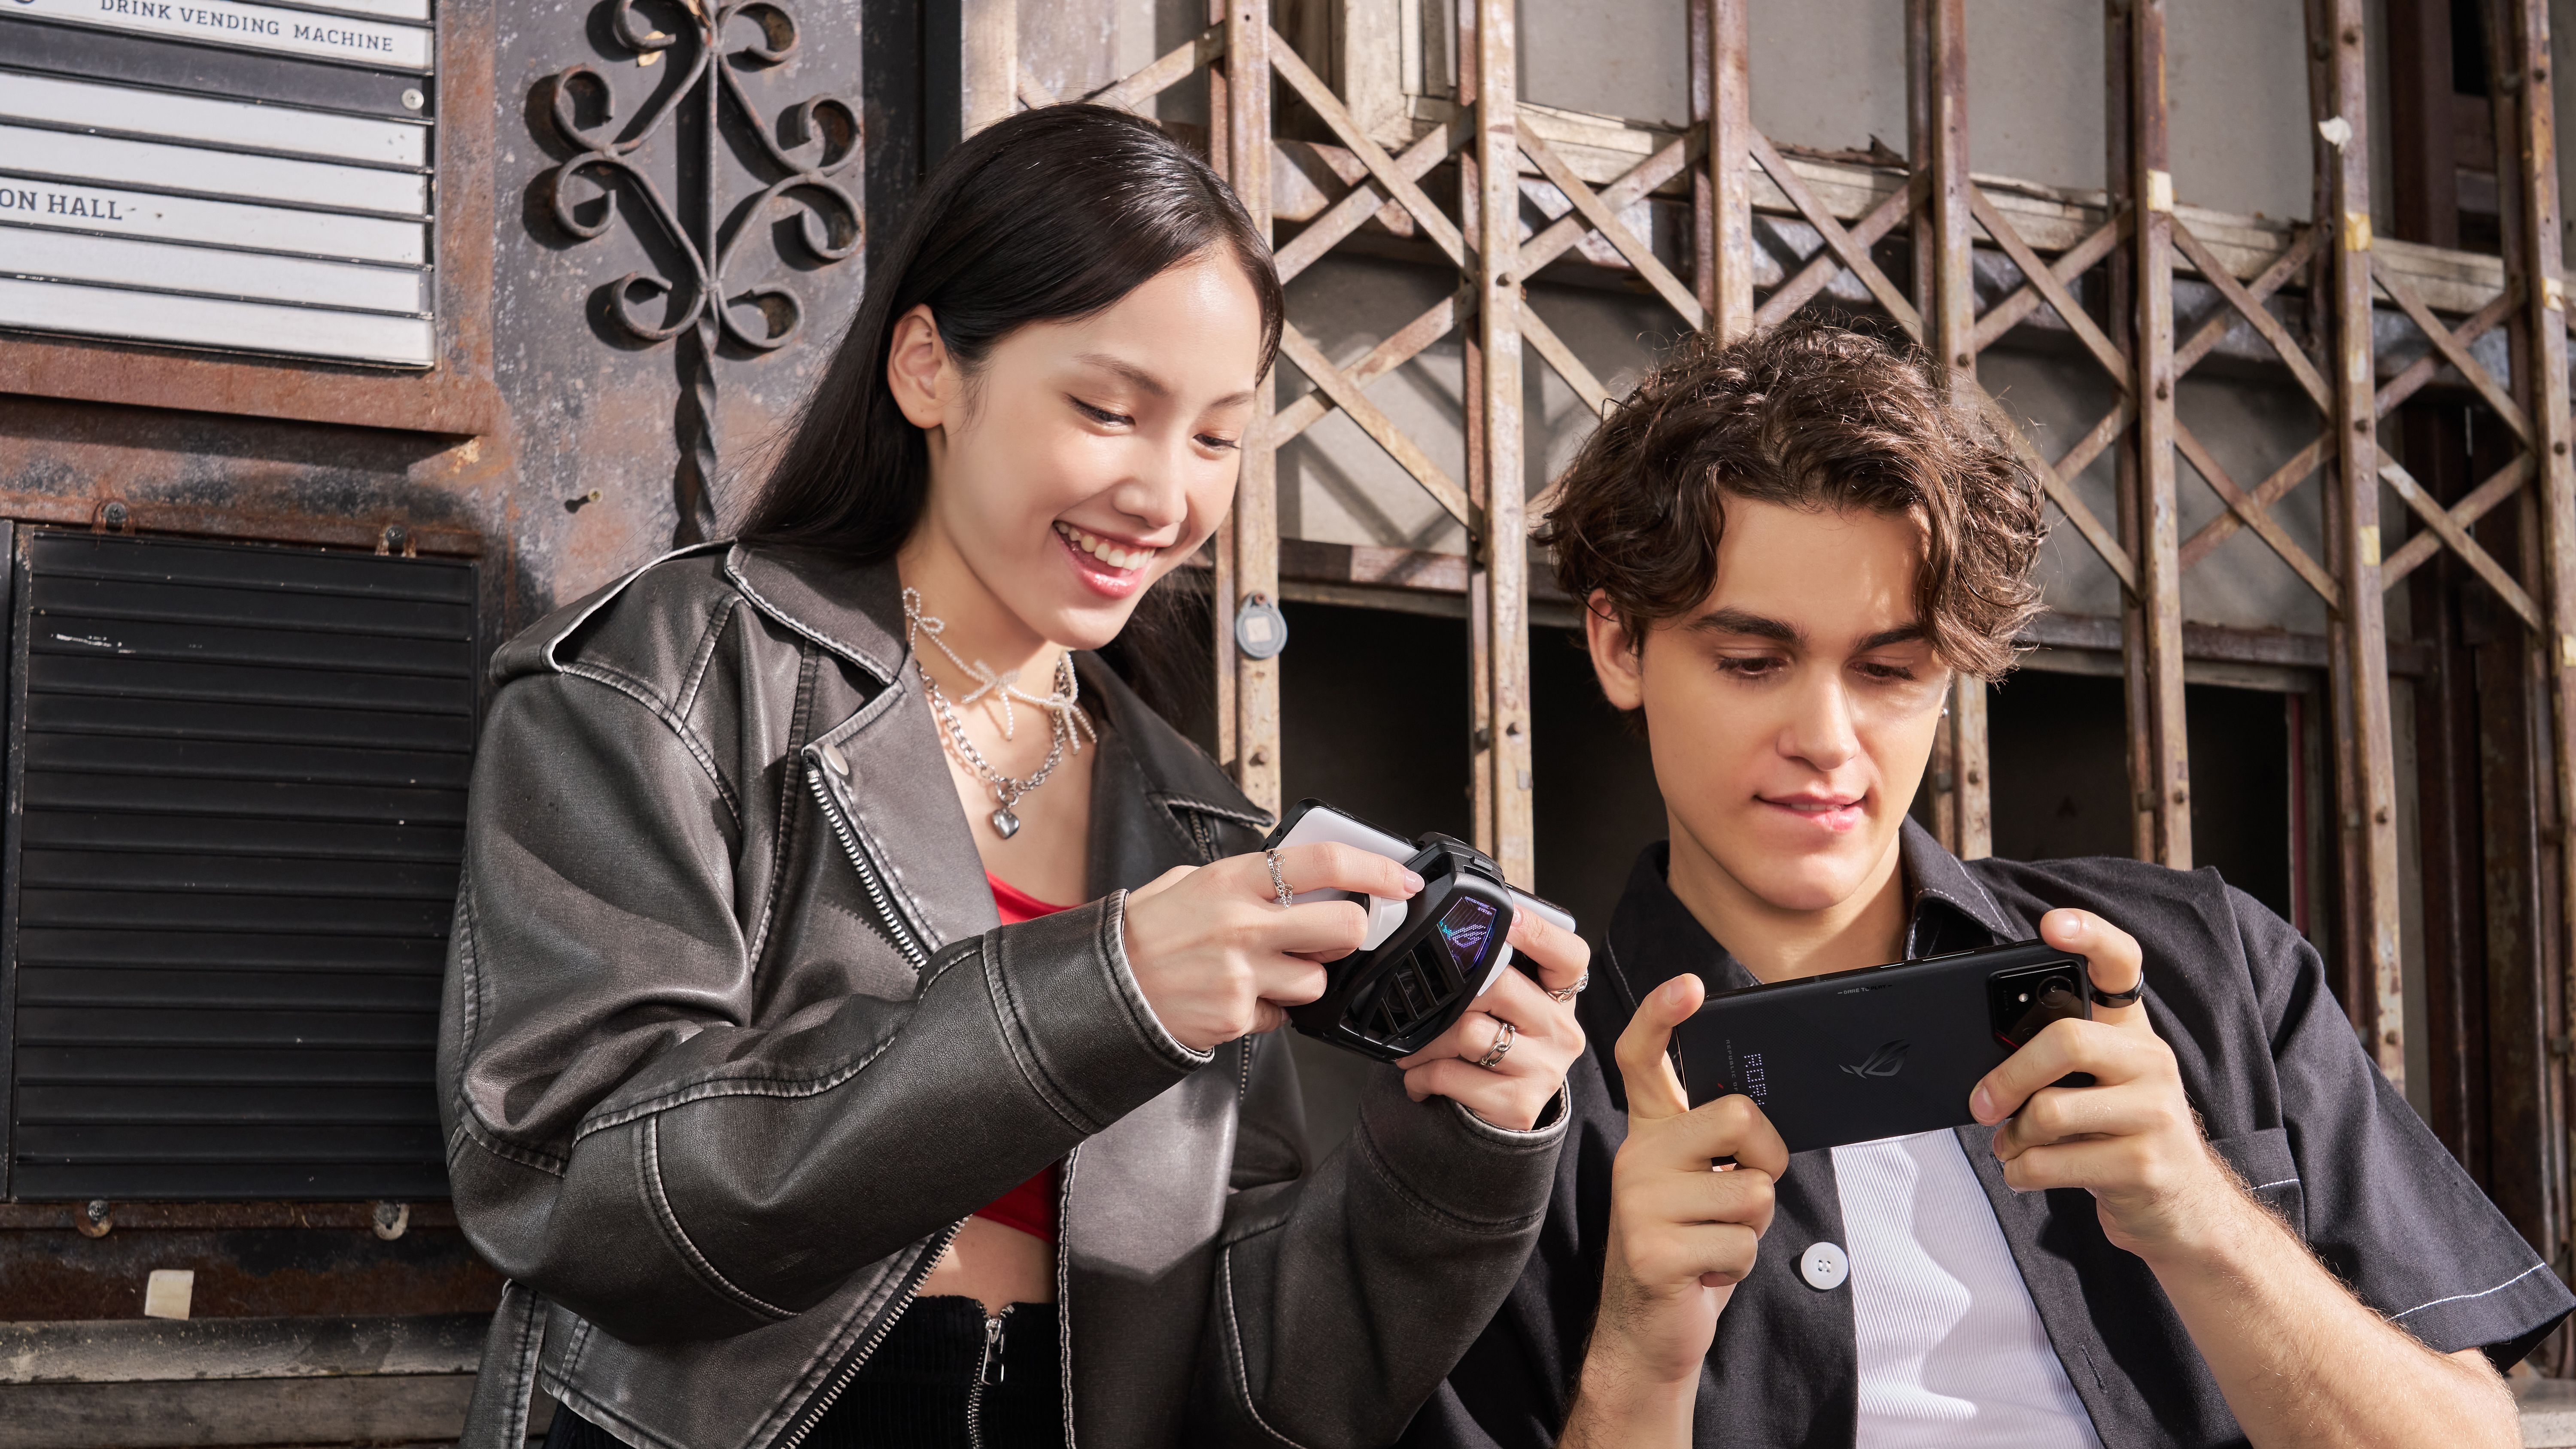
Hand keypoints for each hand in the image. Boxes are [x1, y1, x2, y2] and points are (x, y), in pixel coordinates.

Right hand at [1121, 844, 1420, 1053]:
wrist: (1103, 990)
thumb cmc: (1143, 935)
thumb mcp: (1187, 882)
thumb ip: (1241, 878)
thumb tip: (1291, 874)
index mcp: (1233, 881)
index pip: (1324, 863)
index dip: (1375, 868)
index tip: (1400, 879)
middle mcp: (1243, 925)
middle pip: (1344, 928)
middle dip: (1351, 934)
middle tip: (1331, 935)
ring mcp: (1243, 975)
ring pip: (1318, 981)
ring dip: (1303, 978)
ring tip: (1262, 971)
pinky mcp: (1238, 1017)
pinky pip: (1281, 1016)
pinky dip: (1268, 1009)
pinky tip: (1237, 997)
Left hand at [1393, 904, 1587, 1129]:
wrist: (1506, 1113)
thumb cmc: (1503, 1046)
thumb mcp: (1512, 1006)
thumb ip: (1495, 972)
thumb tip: (1453, 934)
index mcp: (1561, 997)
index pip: (1568, 955)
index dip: (1537, 931)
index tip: (1506, 916)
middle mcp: (1562, 1031)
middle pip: (1499, 986)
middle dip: (1450, 994)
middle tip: (1425, 1003)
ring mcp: (1545, 1070)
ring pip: (1467, 1032)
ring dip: (1425, 1040)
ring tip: (1415, 1047)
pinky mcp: (1519, 1105)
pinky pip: (1450, 1074)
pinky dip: (1420, 1074)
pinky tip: (1420, 1077)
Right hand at [1583, 974, 1787, 1404]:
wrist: (1650, 1331)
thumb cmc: (1690, 1247)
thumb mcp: (1702, 1183)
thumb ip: (1721, 1144)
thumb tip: (1764, 1118)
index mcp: (1649, 1133)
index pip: (1642, 1059)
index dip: (1662, 1016)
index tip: (1688, 987)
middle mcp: (1636, 1157)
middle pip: (1736, 1117)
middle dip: (1767, 1159)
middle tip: (1742, 1190)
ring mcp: (1638, 1204)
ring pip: (1752, 1191)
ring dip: (1752, 1227)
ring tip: (1715, 1241)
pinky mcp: (1652, 1251)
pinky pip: (1740, 1243)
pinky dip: (1739, 1264)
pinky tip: (1705, 1272)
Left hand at [1970, 908, 2238, 1261]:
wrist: (2185, 1214)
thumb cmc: (2122, 1139)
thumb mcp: (2101, 1089)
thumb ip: (2059, 1061)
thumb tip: (1986, 1058)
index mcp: (2135, 1035)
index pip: (2122, 965)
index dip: (2090, 936)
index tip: (2051, 924)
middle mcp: (2153, 1062)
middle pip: (2064, 1040)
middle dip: (2007, 1076)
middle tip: (1981, 1103)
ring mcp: (2156, 1114)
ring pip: (2049, 1110)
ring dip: (2012, 1136)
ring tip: (2012, 1146)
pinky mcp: (2144, 1166)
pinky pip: (2051, 1162)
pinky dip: (2021, 1171)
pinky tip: (2027, 1171)